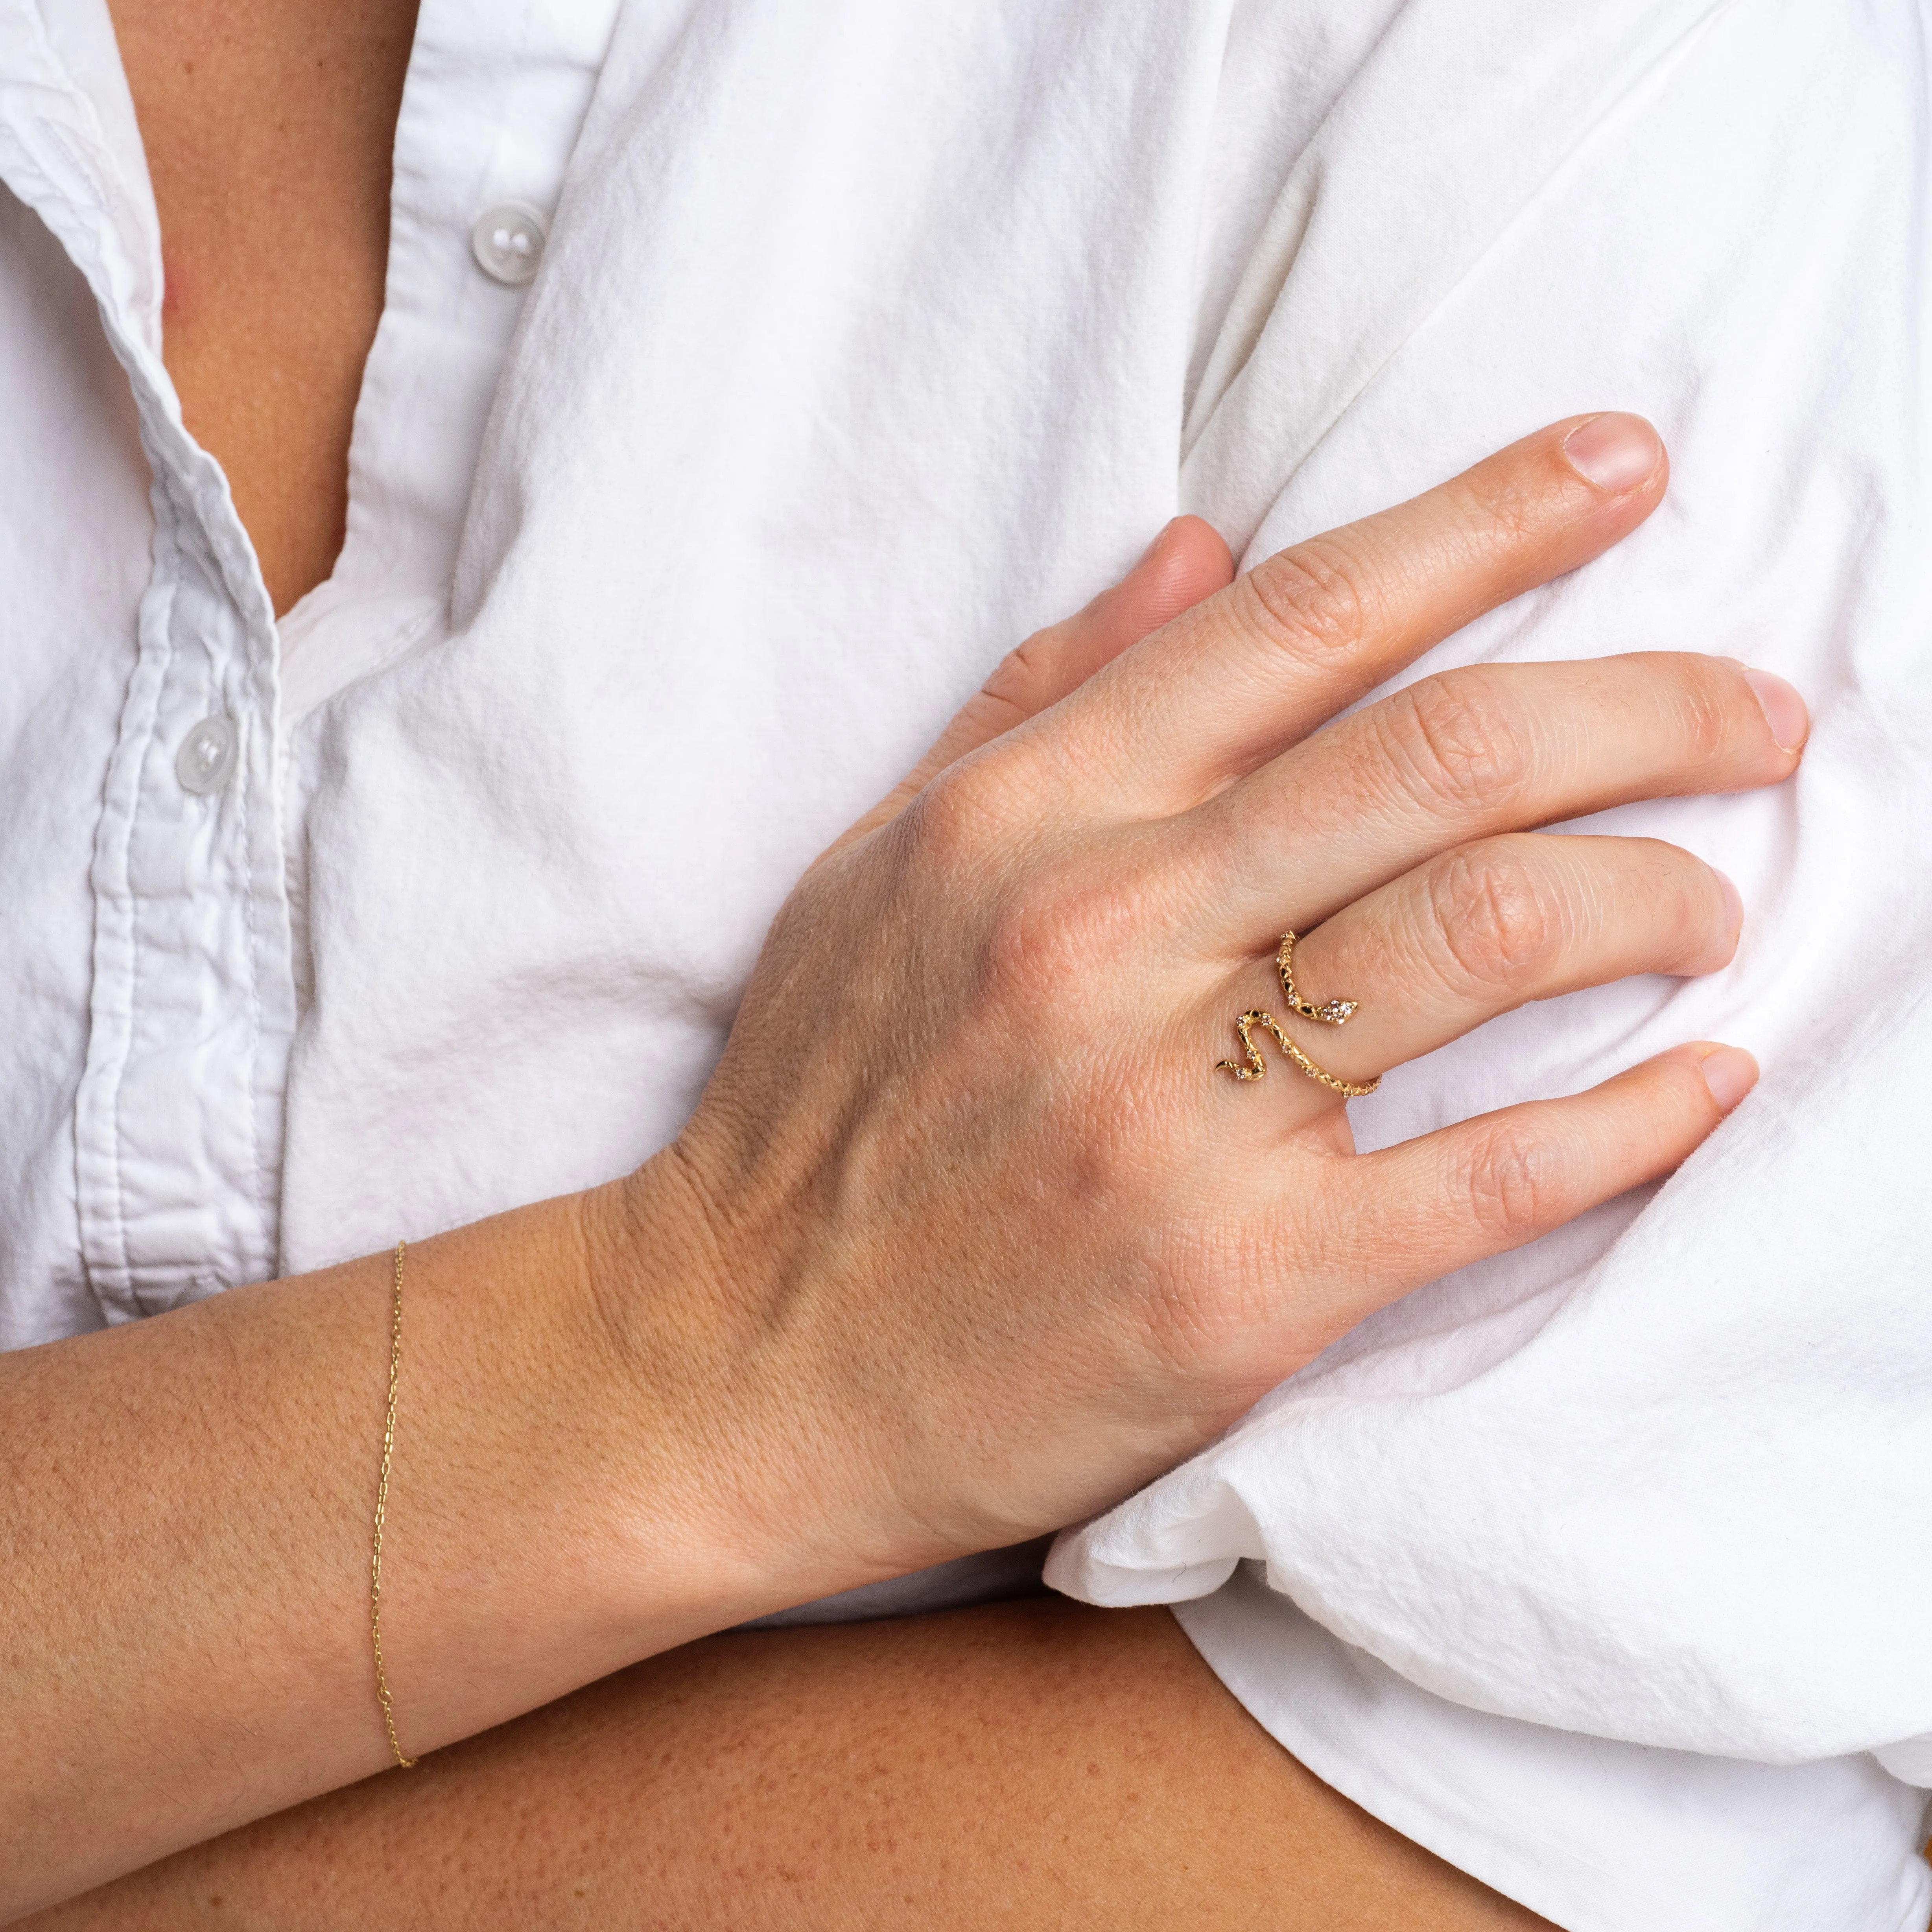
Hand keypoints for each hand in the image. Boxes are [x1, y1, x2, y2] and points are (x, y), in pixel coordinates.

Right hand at [639, 413, 1804, 1574]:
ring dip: (1654, 896)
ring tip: (1706, 901)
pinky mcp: (1235, 1282)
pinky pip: (1490, 1174)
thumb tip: (1205, 549)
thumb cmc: (817, 1109)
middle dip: (1649, 702)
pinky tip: (1703, 1083)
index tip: (1619, 467)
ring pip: (1489, 932)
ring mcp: (1172, 1113)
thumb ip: (1044, 696)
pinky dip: (1632, 1120)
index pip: (1303, 618)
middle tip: (1752, 709)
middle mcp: (1104, 938)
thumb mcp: (884, 867)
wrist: (742, 1363)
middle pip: (1445, 757)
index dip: (1490, 520)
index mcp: (1025, 821)